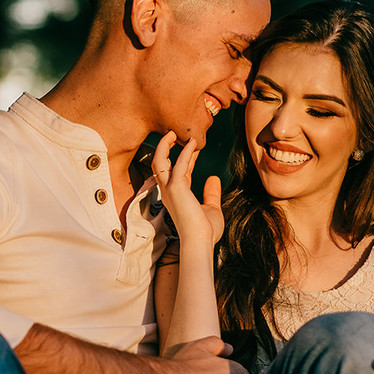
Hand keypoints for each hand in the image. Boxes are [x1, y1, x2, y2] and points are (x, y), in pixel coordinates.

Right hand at [152, 131, 223, 247]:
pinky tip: (194, 143)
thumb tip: (214, 178)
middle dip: (165, 148)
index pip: (177, 171)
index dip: (185, 158)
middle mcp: (169, 191)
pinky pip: (179, 164)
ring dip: (166, 146)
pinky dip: (185, 152)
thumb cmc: (204, 230)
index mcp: (176, 196)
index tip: (193, 146)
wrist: (200, 241)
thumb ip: (211, 192)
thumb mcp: (211, 208)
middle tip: (175, 134)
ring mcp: (169, 189)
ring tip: (175, 132)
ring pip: (160, 161)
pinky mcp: (176, 187)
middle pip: (161, 164)